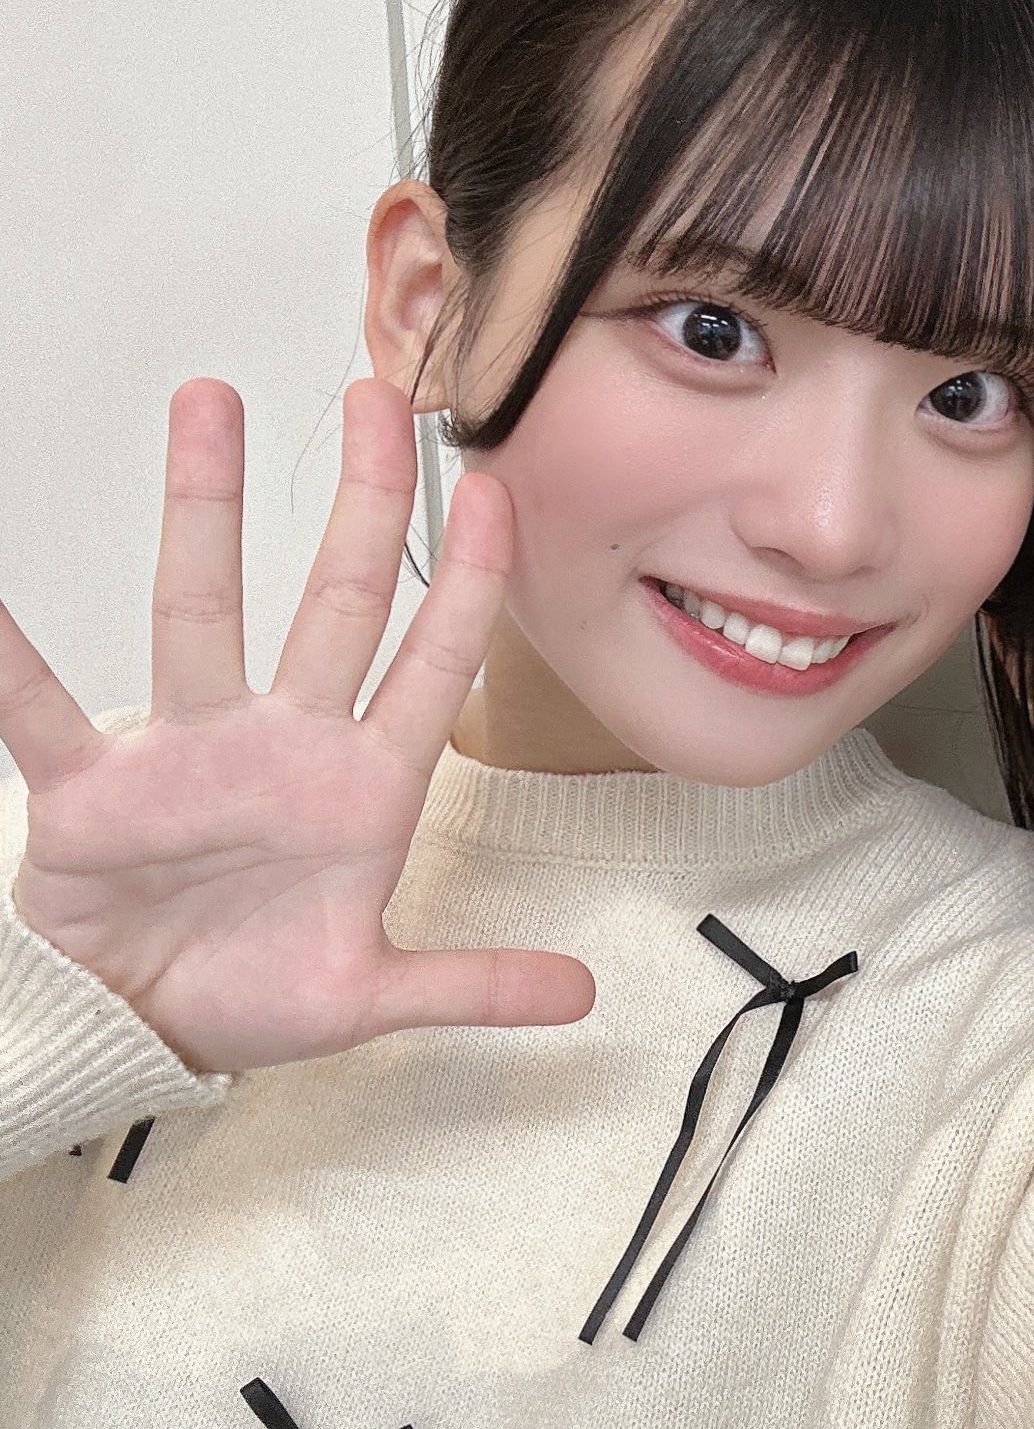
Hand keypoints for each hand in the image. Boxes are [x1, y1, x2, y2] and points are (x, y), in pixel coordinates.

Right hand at [1, 378, 594, 1071]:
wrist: (141, 1032)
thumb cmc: (253, 994)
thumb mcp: (371, 997)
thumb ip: (471, 984)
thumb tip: (581, 997)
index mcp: (361, 790)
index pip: (432, 665)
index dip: (467, 583)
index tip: (495, 491)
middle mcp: (281, 747)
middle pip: (333, 602)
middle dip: (360, 502)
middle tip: (377, 395)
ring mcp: (187, 756)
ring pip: (200, 613)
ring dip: (202, 510)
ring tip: (209, 403)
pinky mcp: (90, 791)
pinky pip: (38, 710)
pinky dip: (6, 656)